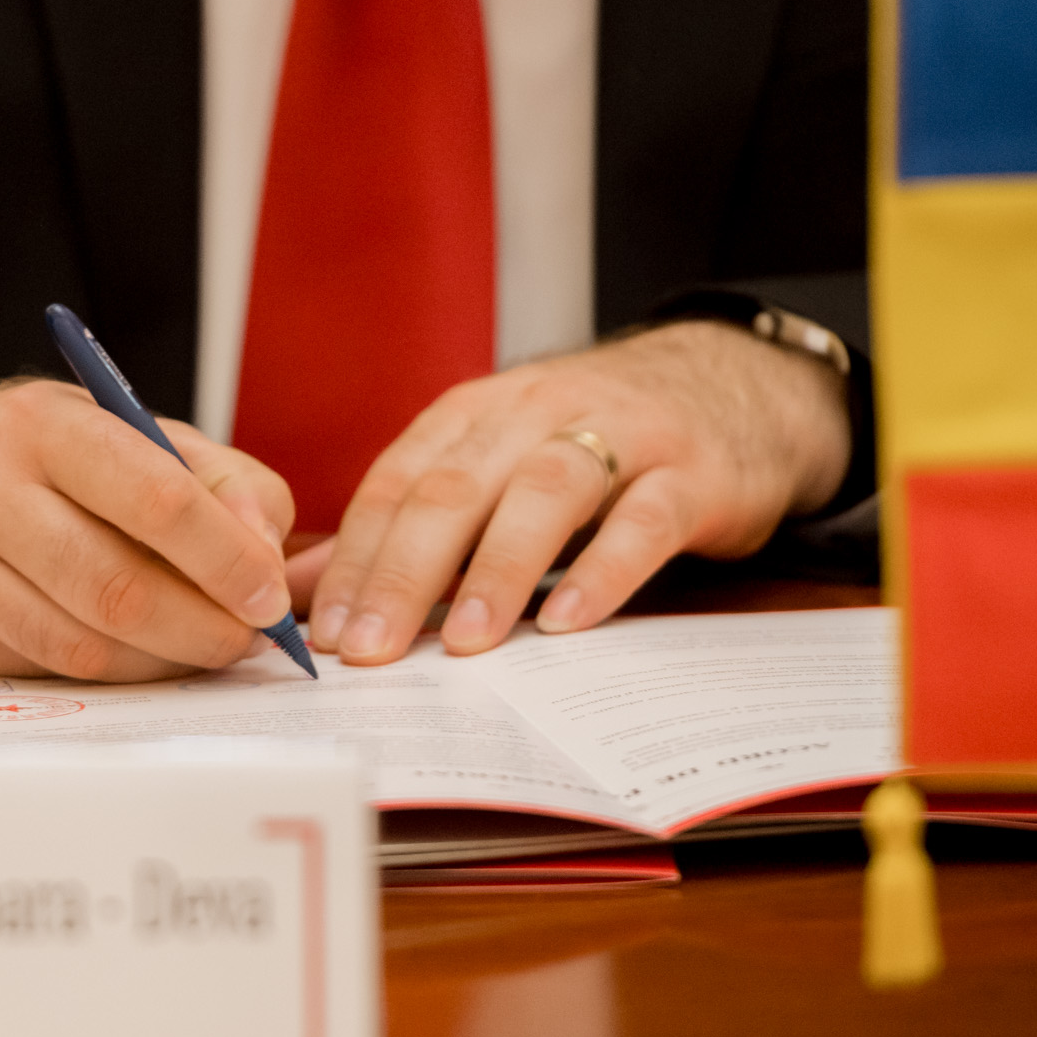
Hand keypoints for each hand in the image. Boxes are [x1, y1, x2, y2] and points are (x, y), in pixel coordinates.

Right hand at [0, 379, 295, 680]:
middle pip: (119, 589)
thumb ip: (220, 479)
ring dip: (162, 661)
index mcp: (41, 423)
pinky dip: (110, 673)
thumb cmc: (35, 459)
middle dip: (204, 628)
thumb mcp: (126, 431)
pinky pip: (46, 671)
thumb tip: (267, 556)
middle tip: (246, 640)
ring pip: (83, 645)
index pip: (155, 497)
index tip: (269, 596)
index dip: (227, 558)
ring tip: (198, 646)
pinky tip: (135, 653)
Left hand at [300, 321, 851, 663]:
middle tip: (370, 650)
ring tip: (466, 643)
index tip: (326, 633)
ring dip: (498, 570)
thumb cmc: (591, 442)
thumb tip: (303, 589)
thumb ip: (403, 527)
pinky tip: (570, 623)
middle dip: (405, 573)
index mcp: (475, 414)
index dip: (358, 557)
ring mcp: (619, 437)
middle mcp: (536, 413)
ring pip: (544, 494)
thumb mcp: (493, 465)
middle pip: (455, 489)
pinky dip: (605, 571)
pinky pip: (643, 520)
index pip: (398, 483)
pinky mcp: (692, 473)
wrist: (733, 386)